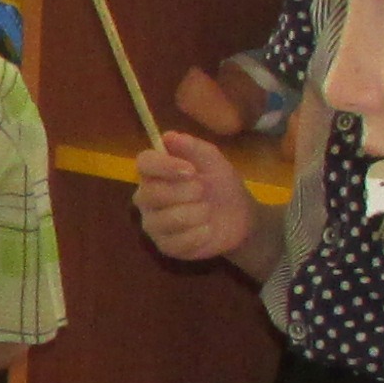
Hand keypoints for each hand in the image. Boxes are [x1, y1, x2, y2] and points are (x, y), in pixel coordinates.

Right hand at [131, 132, 271, 268]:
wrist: (240, 217)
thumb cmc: (221, 184)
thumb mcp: (213, 160)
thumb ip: (192, 147)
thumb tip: (169, 136)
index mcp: (155, 173)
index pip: (144, 164)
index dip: (164, 167)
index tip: (190, 171)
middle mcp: (147, 198)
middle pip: (150, 194)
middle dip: (184, 192)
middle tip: (204, 190)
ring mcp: (153, 224)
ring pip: (164, 219)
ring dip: (195, 213)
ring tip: (208, 211)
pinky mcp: (165, 246)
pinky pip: (177, 241)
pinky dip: (198, 234)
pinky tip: (207, 229)